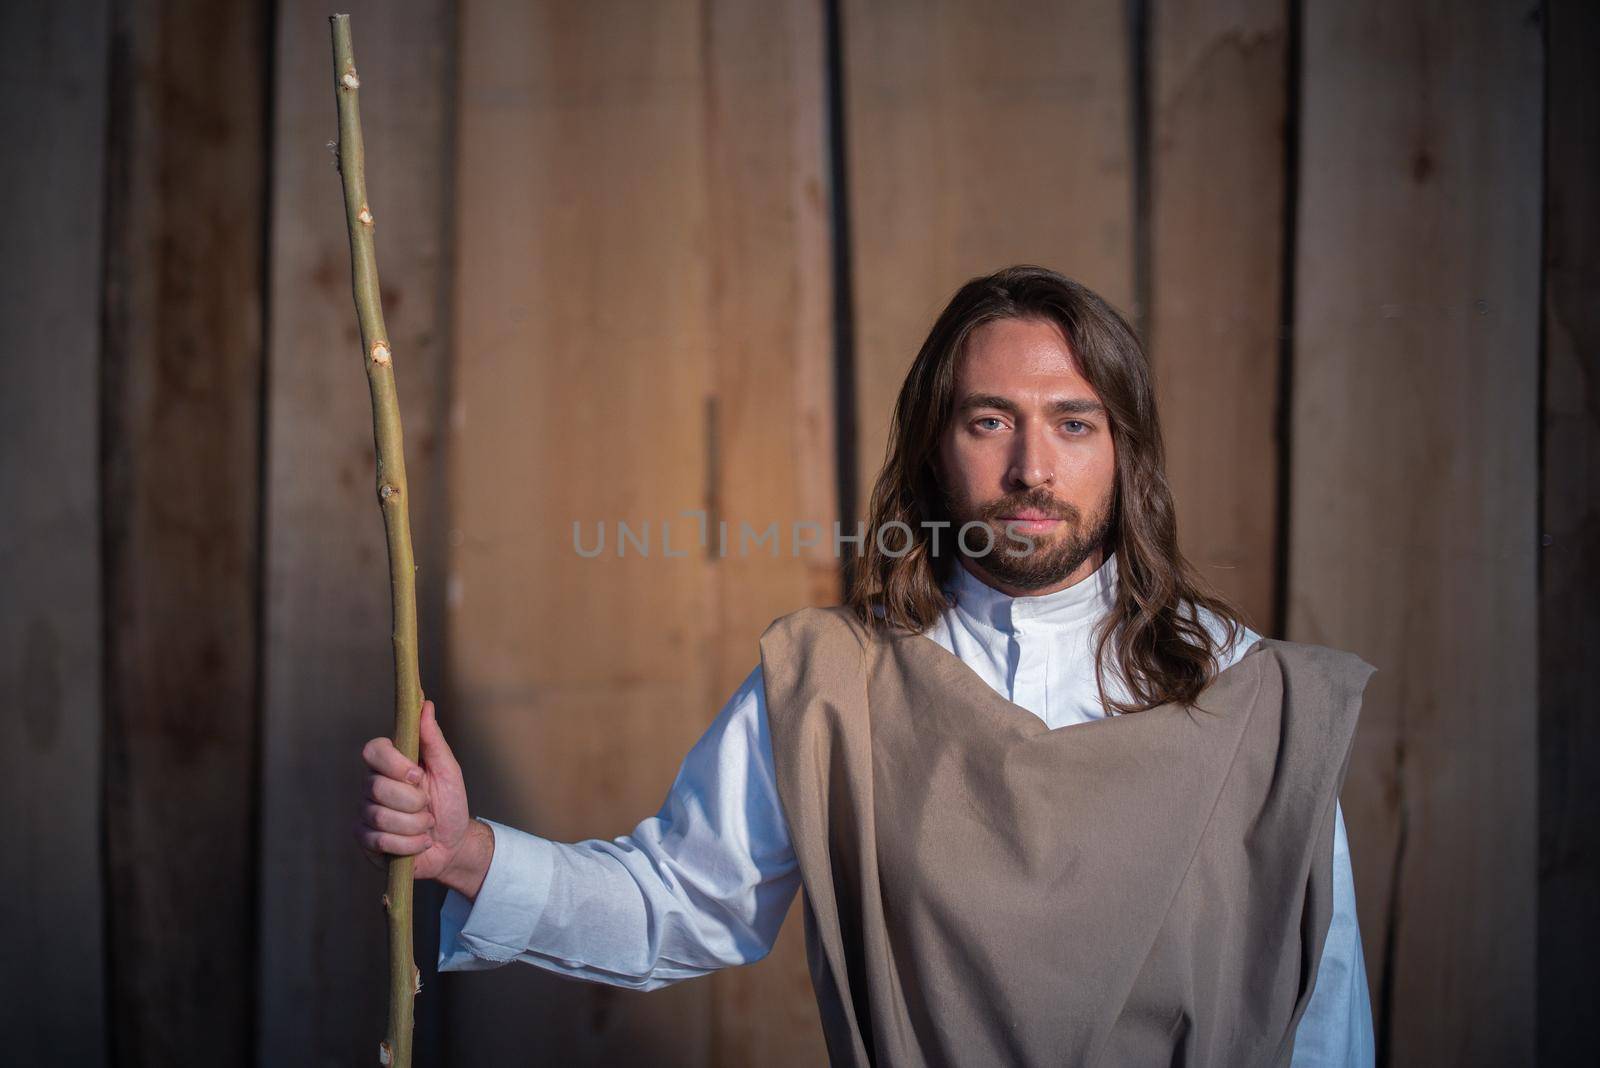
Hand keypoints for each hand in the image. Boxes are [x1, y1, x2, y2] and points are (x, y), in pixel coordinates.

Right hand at [355, 699, 476, 885]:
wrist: (453, 846)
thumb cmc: (450, 804)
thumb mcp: (448, 771)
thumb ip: (433, 739)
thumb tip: (425, 704)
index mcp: (391, 764)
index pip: (373, 750)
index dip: (393, 764)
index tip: (417, 775)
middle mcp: (372, 785)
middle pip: (377, 787)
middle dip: (413, 802)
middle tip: (428, 806)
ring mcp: (366, 812)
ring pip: (380, 816)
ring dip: (415, 825)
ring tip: (426, 826)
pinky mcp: (365, 839)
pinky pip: (380, 841)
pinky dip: (409, 844)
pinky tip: (419, 843)